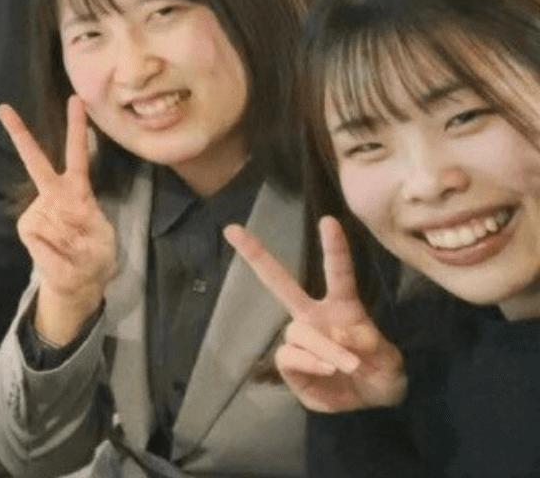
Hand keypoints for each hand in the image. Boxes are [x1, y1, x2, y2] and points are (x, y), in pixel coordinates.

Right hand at [0, 98, 117, 344]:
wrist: (78, 282)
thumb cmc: (96, 256)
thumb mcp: (104, 241)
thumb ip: (86, 228)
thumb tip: (59, 221)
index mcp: (78, 191)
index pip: (78, 156)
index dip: (77, 129)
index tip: (75, 100)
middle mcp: (54, 195)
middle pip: (37, 162)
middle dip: (20, 134)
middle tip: (4, 108)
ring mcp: (38, 210)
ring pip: (51, 218)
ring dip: (69, 240)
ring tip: (75, 251)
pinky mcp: (27, 227)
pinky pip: (42, 236)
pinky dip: (55, 251)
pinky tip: (61, 254)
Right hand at [226, 216, 406, 412]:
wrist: (371, 403)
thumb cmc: (382, 372)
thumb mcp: (390, 358)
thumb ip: (371, 344)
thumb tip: (339, 335)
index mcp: (342, 308)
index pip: (337, 273)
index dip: (334, 248)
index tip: (328, 221)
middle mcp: (314, 317)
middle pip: (280, 283)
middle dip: (256, 255)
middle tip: (233, 230)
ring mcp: (301, 341)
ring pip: (297, 331)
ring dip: (324, 347)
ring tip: (348, 364)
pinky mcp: (291, 367)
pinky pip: (289, 356)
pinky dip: (309, 362)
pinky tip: (326, 369)